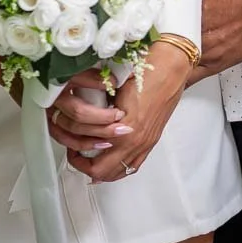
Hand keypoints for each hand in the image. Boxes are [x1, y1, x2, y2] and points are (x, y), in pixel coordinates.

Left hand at [53, 46, 191, 183]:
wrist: (169, 69)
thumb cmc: (144, 74)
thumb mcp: (114, 91)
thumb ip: (100, 111)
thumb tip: (82, 119)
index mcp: (125, 131)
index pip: (96, 162)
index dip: (79, 158)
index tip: (71, 148)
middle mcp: (136, 142)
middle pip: (105, 173)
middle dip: (86, 167)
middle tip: (77, 155)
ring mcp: (146, 144)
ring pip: (120, 173)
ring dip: (103, 170)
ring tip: (92, 158)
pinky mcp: (152, 141)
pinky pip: (134, 166)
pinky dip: (120, 168)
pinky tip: (112, 160)